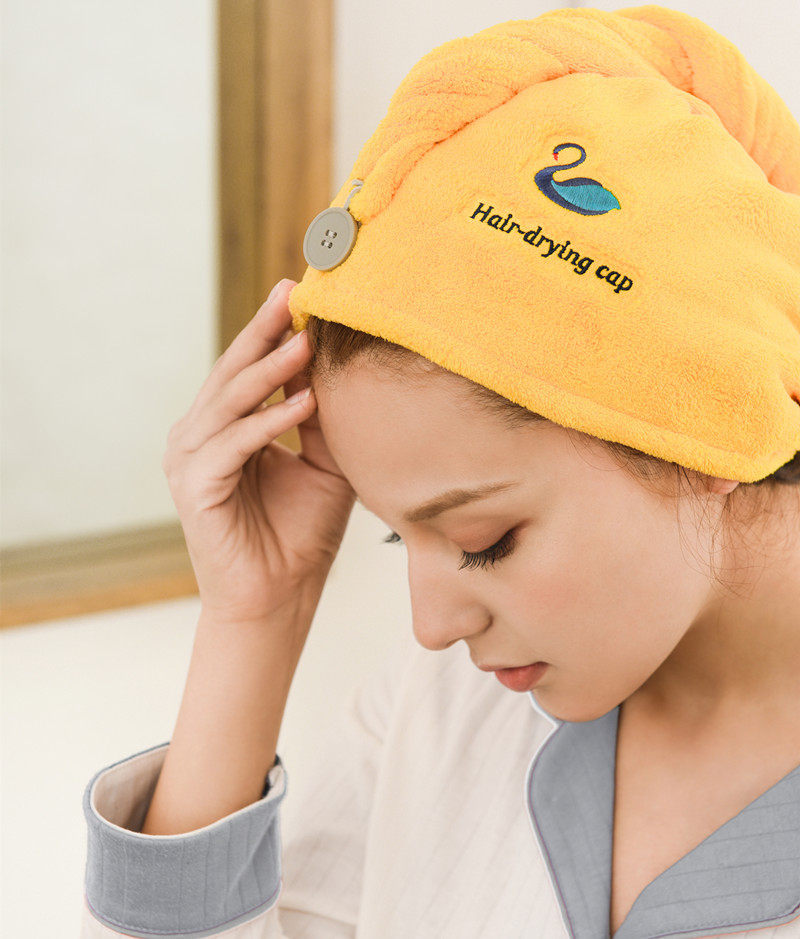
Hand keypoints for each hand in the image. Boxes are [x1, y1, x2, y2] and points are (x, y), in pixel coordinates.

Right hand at [162, 279, 355, 624]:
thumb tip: (328, 364)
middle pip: (233, 373)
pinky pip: (233, 444)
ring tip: (305, 343)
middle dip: (264, 332)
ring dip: (270, 371)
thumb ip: (318, 417)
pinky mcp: (194, 488)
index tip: (301, 293)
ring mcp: (190, 461)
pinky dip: (268, 422)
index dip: (272, 332)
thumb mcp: (322, 463)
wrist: (281, 597)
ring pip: (230, 402)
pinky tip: (303, 403)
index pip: (248, 370)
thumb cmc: (301, 533)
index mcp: (225, 429)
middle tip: (292, 294)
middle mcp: (200, 437)